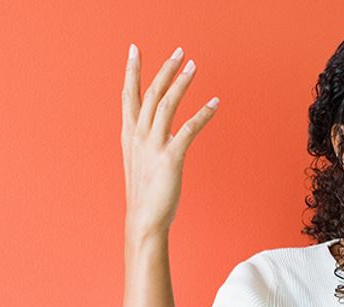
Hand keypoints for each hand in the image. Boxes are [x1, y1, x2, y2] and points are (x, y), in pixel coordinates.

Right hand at [121, 44, 218, 237]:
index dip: (132, 71)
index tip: (134, 49)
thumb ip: (143, 142)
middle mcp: (138, 136)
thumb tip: (153, 131)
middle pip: (150, 93)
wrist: (144, 220)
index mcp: (128, 135)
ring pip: (166, 104)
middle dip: (164, 70)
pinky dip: (203, 113)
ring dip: (181, 82)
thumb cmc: (145, 193)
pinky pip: (189, 129)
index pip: (128, 95)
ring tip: (193, 65)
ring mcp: (152, 146)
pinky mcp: (170, 157)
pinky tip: (215, 102)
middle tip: (179, 51)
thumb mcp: (139, 161)